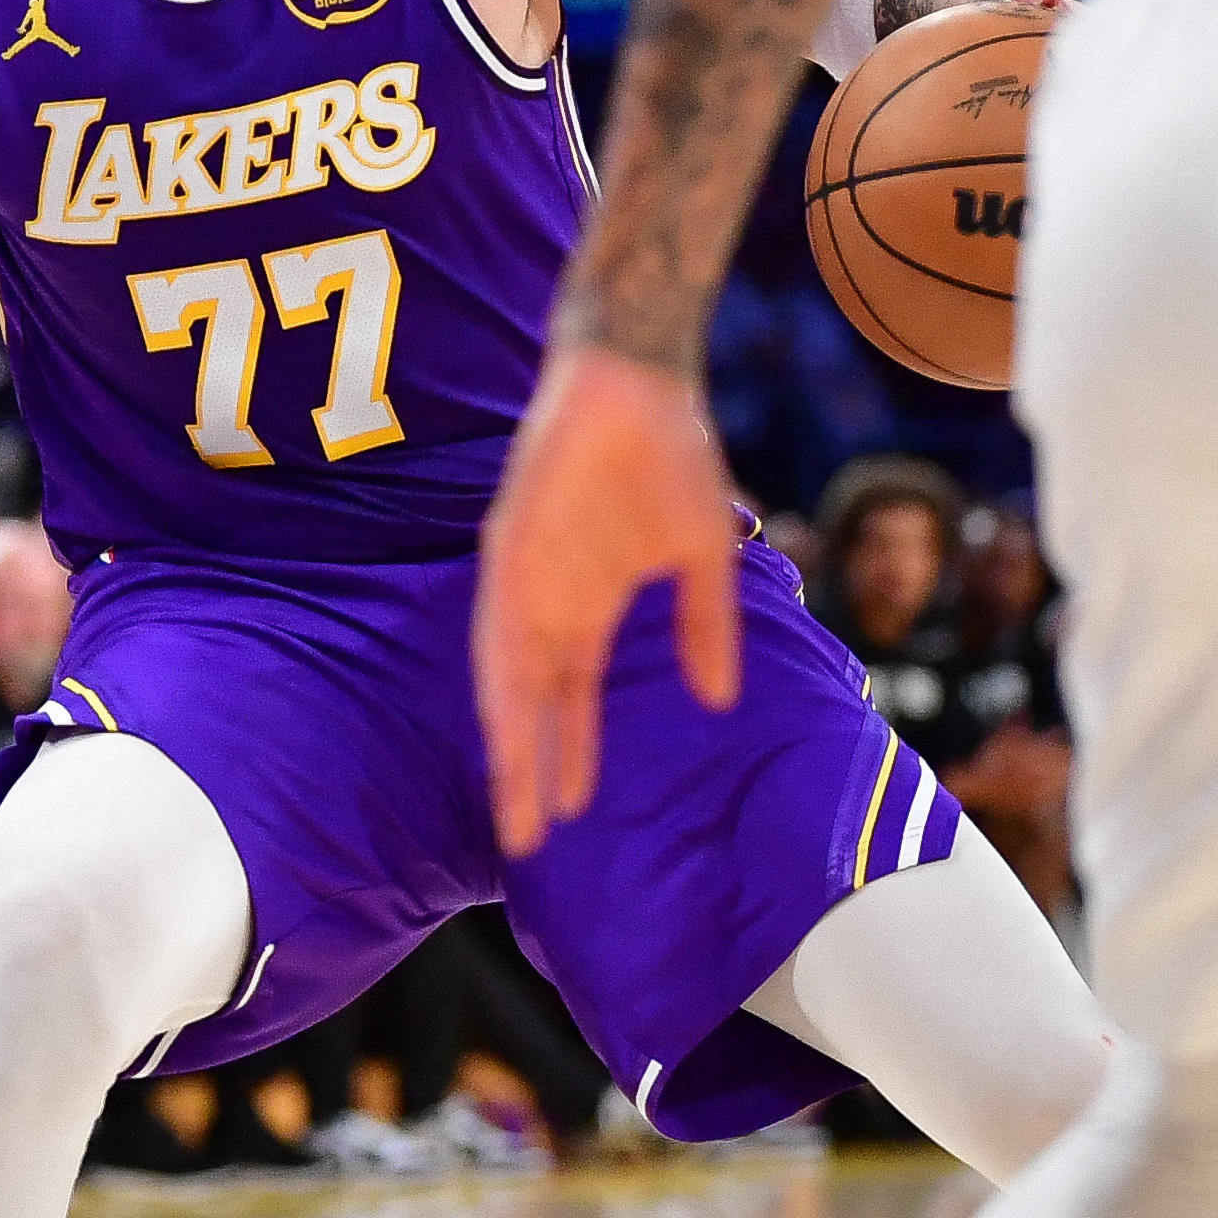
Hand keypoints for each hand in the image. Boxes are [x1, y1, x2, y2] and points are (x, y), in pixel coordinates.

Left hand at [475, 345, 743, 854]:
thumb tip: (718, 700)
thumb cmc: (671, 454)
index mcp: (587, 607)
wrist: (637, 378)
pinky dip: (501, 674)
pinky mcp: (510, 544)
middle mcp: (547, 602)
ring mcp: (524, 576)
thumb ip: (706, 627)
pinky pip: (498, 622)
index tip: (572, 811)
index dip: (568, 753)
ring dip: (509, 740)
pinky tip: (506, 723)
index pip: (570, 699)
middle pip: (529, 704)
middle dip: (529, 770)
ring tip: (515, 803)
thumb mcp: (700, 556)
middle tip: (526, 840)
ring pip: (506, 677)